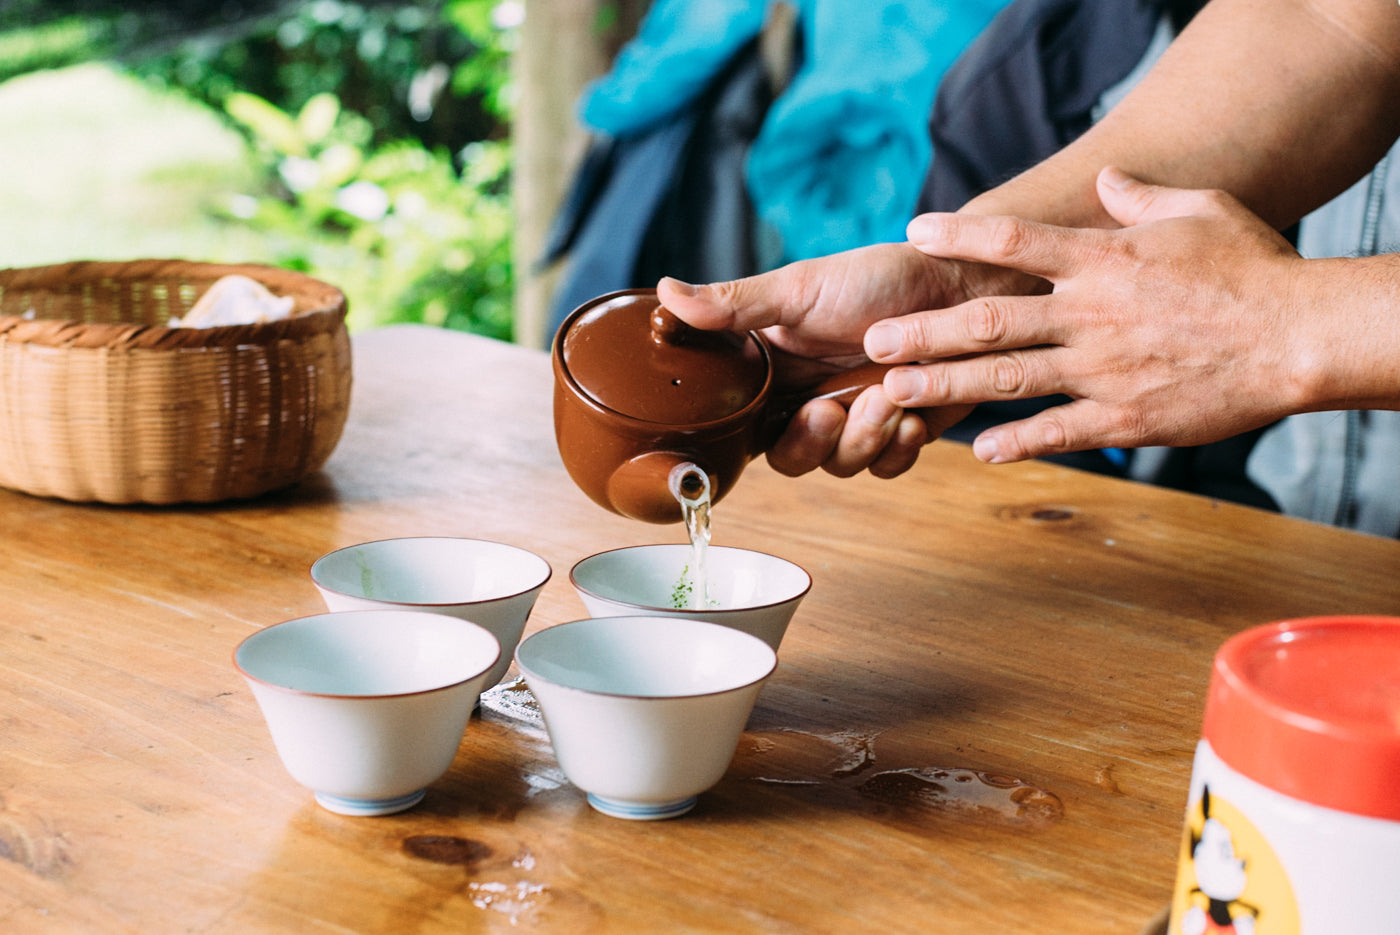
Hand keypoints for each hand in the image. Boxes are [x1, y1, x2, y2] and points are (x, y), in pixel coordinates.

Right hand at [657, 243, 978, 477]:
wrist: (962, 285)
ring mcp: (855, 418)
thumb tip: (664, 293)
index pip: (738, 423)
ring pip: (840, 465)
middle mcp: (807, 398)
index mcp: (773, 368)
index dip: (743, 436)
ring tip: (887, 395)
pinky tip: (912, 414)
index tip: (757, 425)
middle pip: (788, 457)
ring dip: (862, 438)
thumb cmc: (878, 278)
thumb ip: (734, 304)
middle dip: (811, 441)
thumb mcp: (800, 287)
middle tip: (829, 410)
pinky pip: (887, 466)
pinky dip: (898, 447)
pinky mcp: (899, 432)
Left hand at [877, 166, 1307, 462]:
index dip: (959, 235)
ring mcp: (1104, 370)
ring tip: (895, 391)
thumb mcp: (1200, 211)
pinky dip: (1017, 442)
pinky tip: (979, 451)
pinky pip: (1058, 432)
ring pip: (1008, 380)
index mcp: (1105, 260)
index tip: (913, 231)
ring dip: (946, 386)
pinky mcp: (1126, 417)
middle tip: (873, 339)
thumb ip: (1141, 197)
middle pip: (990, 321)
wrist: (1303, 337)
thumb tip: (1104, 179)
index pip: (1015, 240)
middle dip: (925, 330)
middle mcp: (1091, 315)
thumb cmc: (1255, 269)